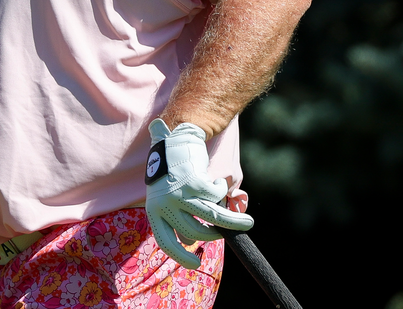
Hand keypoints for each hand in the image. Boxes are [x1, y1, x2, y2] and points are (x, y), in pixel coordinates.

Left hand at [144, 118, 253, 268]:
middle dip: (214, 235)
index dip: (181, 255)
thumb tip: (188, 241)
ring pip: (212, 217)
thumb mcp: (167, 196)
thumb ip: (177, 217)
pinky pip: (217, 196)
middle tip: (225, 234)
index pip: (166, 242)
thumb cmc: (172, 170)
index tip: (195, 264)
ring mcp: (179, 194)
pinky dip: (222, 190)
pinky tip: (219, 182)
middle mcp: (165, 205)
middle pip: (195, 232)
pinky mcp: (194, 183)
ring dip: (233, 221)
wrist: (175, 137)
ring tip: (248, 223)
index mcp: (154, 211)